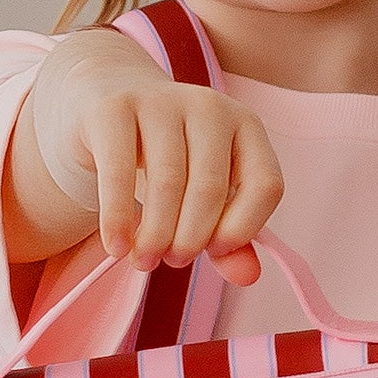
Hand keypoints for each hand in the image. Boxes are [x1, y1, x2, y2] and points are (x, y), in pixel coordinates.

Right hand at [5, 28, 284, 284]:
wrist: (111, 103)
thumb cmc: (169, 159)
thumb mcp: (206, 196)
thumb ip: (229, 239)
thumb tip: (248, 276)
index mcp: (246, 126)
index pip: (265, 184)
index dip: (244, 228)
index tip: (216, 252)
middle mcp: (209, 106)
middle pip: (211, 188)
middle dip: (191, 239)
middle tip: (173, 262)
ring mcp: (160, 101)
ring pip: (168, 182)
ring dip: (156, 236)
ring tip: (145, 261)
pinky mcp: (113, 108)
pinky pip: (118, 172)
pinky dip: (118, 218)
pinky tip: (117, 247)